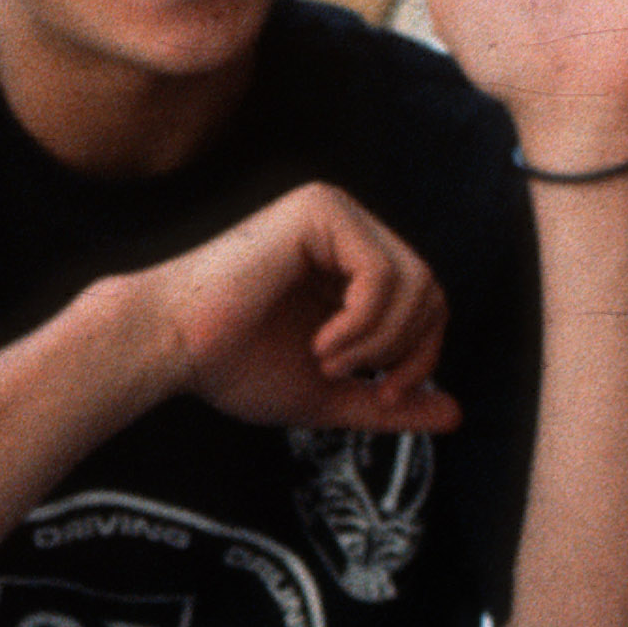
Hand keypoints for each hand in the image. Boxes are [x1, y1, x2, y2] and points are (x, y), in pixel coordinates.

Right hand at [131, 182, 457, 435]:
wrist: (171, 347)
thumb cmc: (234, 367)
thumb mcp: (328, 393)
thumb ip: (386, 403)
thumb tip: (457, 415)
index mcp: (347, 261)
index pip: (426, 301)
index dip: (424, 356)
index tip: (388, 396)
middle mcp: (345, 226)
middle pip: (431, 288)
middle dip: (410, 350)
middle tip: (367, 383)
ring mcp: (332, 212)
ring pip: (415, 279)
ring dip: (380, 340)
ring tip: (327, 359)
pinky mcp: (318, 212)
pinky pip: (382, 273)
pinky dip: (363, 324)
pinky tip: (322, 342)